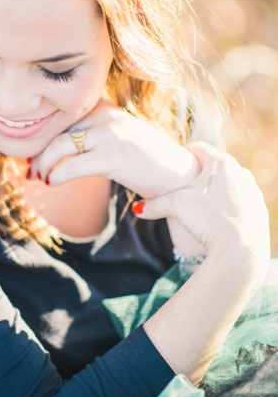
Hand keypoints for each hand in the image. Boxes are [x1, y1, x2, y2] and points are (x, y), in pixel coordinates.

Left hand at [28, 100, 198, 198]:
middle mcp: (105, 117)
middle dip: (38, 153)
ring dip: (43, 165)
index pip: (62, 117)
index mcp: (104, 108)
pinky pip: (73, 165)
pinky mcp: (113, 158)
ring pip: (59, 146)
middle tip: (30, 170)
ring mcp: (110, 136)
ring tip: (38, 178)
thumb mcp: (115, 136)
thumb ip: (89, 133)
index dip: (42, 136)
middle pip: (56, 131)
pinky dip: (57, 175)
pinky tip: (51, 183)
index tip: (31, 153)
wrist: (179, 174)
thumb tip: (54, 146)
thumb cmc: (142, 159)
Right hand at [134, 142, 269, 278]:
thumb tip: (138, 209)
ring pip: (227, 184)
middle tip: (182, 188)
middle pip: (213, 167)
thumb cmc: (208, 219)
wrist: (240, 248)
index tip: (174, 164)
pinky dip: (226, 206)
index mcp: (220, 164)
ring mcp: (252, 191)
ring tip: (198, 206)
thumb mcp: (176, 207)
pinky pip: (238, 201)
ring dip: (213, 191)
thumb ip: (155, 204)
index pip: (197, 148)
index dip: (182, 155)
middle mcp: (240, 172)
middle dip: (197, 176)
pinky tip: (215, 220)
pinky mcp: (258, 209)